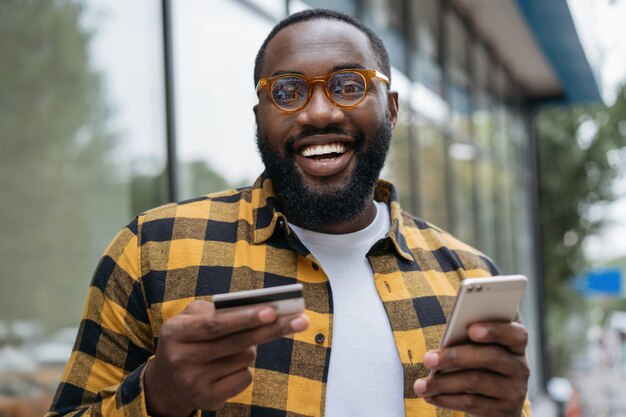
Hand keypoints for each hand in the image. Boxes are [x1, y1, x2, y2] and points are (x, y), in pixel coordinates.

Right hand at [144, 300, 308, 416]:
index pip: (216, 325)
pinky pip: (245, 377)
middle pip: (236, 342)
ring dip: (251, 348)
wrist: (166, 384)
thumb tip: (256, 307)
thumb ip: (216, 310)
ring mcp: (194, 382)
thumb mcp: (189, 320)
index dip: (245, 318)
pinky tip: (230, 366)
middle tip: (299, 320)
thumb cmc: (187, 341)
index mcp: (175, 332)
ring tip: (236, 346)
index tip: (272, 311)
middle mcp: (182, 359)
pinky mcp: (208, 400)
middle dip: (270, 330)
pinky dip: (246, 368)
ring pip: (245, 358)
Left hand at [413, 321, 528, 416]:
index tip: (471, 330)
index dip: (495, 330)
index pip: (515, 334)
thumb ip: (470, 338)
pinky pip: (472, 403)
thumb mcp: (481, 349)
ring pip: (476, 381)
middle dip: (455, 357)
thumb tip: (446, 338)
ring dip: (443, 382)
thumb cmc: (481, 365)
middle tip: (427, 359)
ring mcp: (514, 391)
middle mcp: (519, 367)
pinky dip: (447, 399)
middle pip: (490, 357)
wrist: (498, 405)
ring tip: (420, 385)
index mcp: (515, 344)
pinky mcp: (502, 411)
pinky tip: (430, 396)